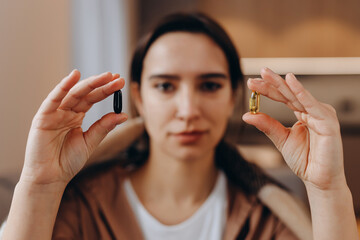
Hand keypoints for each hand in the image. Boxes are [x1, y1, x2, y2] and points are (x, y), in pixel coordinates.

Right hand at [20, 70, 127, 186]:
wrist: (50, 178)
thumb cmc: (68, 161)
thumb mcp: (90, 142)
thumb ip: (104, 127)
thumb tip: (123, 114)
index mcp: (76, 116)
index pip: (93, 99)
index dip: (106, 90)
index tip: (120, 82)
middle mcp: (66, 112)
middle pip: (86, 94)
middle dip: (102, 85)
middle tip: (117, 78)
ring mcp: (54, 113)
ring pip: (73, 94)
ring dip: (89, 83)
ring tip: (106, 76)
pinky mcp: (43, 117)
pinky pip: (53, 99)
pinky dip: (63, 87)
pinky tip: (74, 76)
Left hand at [242, 68, 344, 189]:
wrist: (317, 179)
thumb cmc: (304, 160)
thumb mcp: (280, 139)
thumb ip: (267, 125)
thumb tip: (247, 115)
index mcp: (302, 113)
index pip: (283, 97)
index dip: (267, 89)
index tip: (251, 82)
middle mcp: (312, 110)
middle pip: (288, 93)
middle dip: (272, 82)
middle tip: (258, 72)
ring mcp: (321, 114)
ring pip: (297, 95)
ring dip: (281, 84)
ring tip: (267, 74)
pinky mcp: (328, 122)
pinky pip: (312, 104)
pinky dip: (301, 92)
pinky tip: (290, 81)